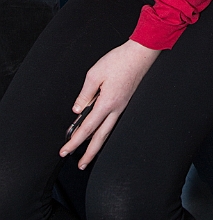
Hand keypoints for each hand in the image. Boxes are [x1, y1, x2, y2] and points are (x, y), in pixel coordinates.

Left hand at [59, 40, 160, 168]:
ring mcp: (122, 106)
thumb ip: (84, 94)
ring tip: (89, 155)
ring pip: (108, 131)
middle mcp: (116, 109)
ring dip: (97, 145)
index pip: (87, 128)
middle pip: (100, 137)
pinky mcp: (125, 102)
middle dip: (89, 153)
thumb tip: (77, 109)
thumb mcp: (94, 74)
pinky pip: (112, 122)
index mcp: (106, 103)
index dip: (74, 141)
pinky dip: (104, 132)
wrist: (140, 54)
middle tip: (81, 165)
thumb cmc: (119, 61)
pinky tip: (100, 133)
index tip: (65, 150)